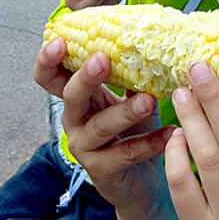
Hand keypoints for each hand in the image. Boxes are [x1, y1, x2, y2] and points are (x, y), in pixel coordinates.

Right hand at [61, 51, 174, 217]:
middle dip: (85, 77)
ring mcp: (84, 147)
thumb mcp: (132, 95)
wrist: (142, 181)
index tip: (60, 42)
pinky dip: (150, 142)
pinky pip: (125, 153)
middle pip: (70, 95)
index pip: (50, 77)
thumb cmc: (135, 130)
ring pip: (100, 126)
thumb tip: (148, 38)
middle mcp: (75, 120)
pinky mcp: (101, 170)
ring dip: (125, 111)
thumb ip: (132, 71)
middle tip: (103, 59)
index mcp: (79, 97)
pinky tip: (171, 132)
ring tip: (149, 100)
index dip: (48, 60)